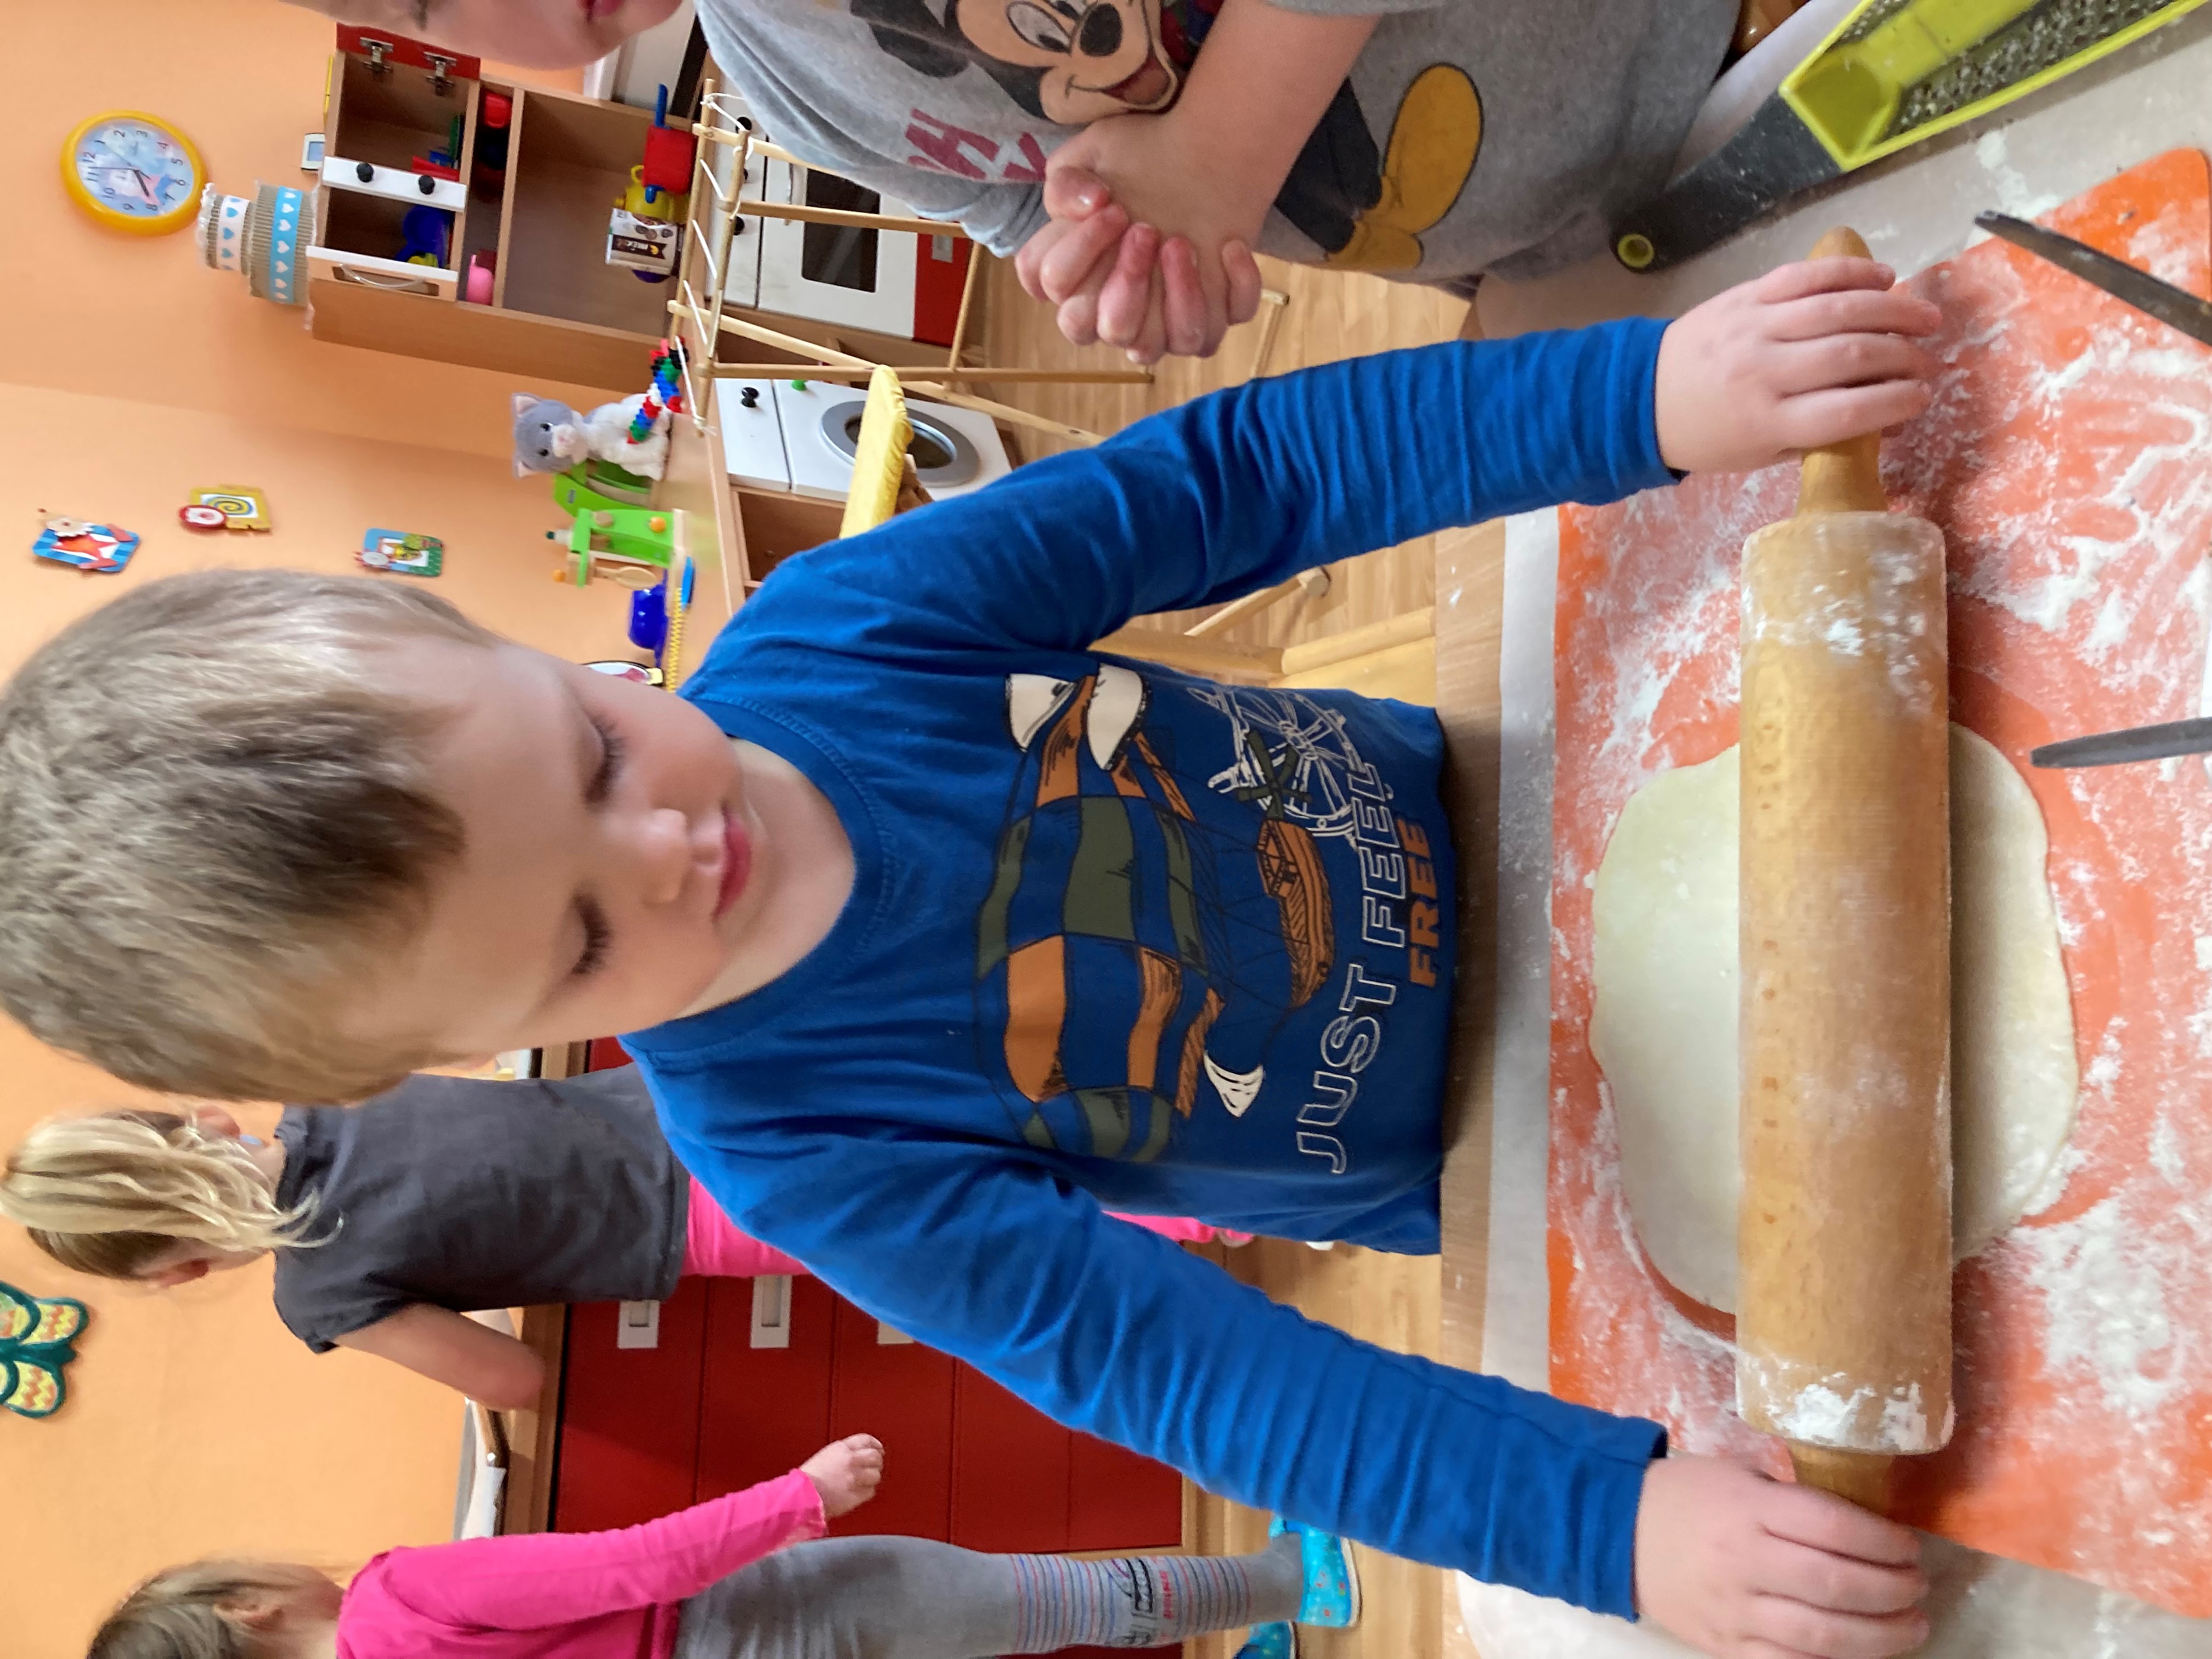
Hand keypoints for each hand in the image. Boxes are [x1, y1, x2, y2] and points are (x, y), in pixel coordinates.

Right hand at [800, 1434, 884, 1517]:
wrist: (802, 1496)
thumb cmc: (807, 1479)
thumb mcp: (825, 1456)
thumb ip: (842, 1454)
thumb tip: (856, 1456)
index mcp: (841, 1448)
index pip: (866, 1440)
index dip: (875, 1444)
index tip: (878, 1449)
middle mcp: (851, 1460)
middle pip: (875, 1457)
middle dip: (876, 1462)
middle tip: (874, 1467)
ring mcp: (856, 1477)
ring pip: (876, 1475)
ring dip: (872, 1478)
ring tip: (865, 1482)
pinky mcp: (857, 1494)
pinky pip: (871, 1491)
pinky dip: (867, 1492)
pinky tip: (859, 1492)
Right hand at [1021, 142, 1263, 360]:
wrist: (1202, 158)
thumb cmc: (1139, 160)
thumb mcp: (1093, 152)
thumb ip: (1066, 180)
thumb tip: (1088, 206)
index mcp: (1074, 277)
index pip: (1054, 287)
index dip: (1078, 252)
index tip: (1112, 207)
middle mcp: (1112, 311)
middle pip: (1109, 328)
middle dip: (1128, 283)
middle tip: (1148, 230)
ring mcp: (1160, 326)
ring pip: (1157, 347)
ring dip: (1178, 297)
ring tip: (1183, 242)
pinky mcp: (1207, 321)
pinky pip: (1213, 334)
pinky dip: (1232, 291)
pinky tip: (1230, 245)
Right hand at [1634, 1454, 1928, 1657]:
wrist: (1618, 1533)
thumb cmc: (1689, 1495)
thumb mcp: (1741, 1478)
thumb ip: (1796, 1501)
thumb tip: (1868, 1527)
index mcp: (1749, 1510)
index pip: (1833, 1527)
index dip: (1884, 1542)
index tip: (1909, 1545)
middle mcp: (1743, 1562)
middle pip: (1835, 1586)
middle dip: (1893, 1591)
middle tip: (1918, 1586)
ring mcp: (1734, 1612)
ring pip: (1821, 1636)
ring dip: (1881, 1637)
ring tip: (1912, 1626)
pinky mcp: (1726, 1648)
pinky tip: (1863, 1654)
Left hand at [1652, 258, 1942, 473]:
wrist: (1643, 397)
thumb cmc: (1711, 435)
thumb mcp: (1761, 453)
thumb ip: (1821, 434)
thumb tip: (1890, 415)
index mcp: (1766, 422)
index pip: (1848, 412)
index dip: (1896, 402)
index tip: (1923, 396)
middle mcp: (1762, 372)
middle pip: (1851, 356)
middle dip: (1902, 356)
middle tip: (1929, 358)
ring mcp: (1754, 327)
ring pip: (1837, 309)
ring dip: (1892, 309)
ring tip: (1926, 316)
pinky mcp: (1746, 295)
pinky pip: (1806, 275)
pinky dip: (1851, 273)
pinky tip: (1884, 277)